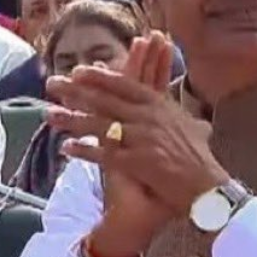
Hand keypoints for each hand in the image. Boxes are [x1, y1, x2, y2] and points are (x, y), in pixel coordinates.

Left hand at [46, 33, 228, 216]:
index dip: (100, 77)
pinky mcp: (136, 161)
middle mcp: (150, 119)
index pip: (125, 85)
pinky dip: (83, 151)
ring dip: (71, 120)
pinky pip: (103, 154)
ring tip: (49, 115)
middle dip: (76, 91)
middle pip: (106, 101)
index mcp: (162, 107)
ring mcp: (142, 139)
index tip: (79, 70)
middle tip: (53, 84)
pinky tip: (66, 148)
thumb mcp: (193, 126)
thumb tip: (174, 104)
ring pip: (99, 125)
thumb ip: (177, 113)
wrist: (206, 186)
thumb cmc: (201, 157)